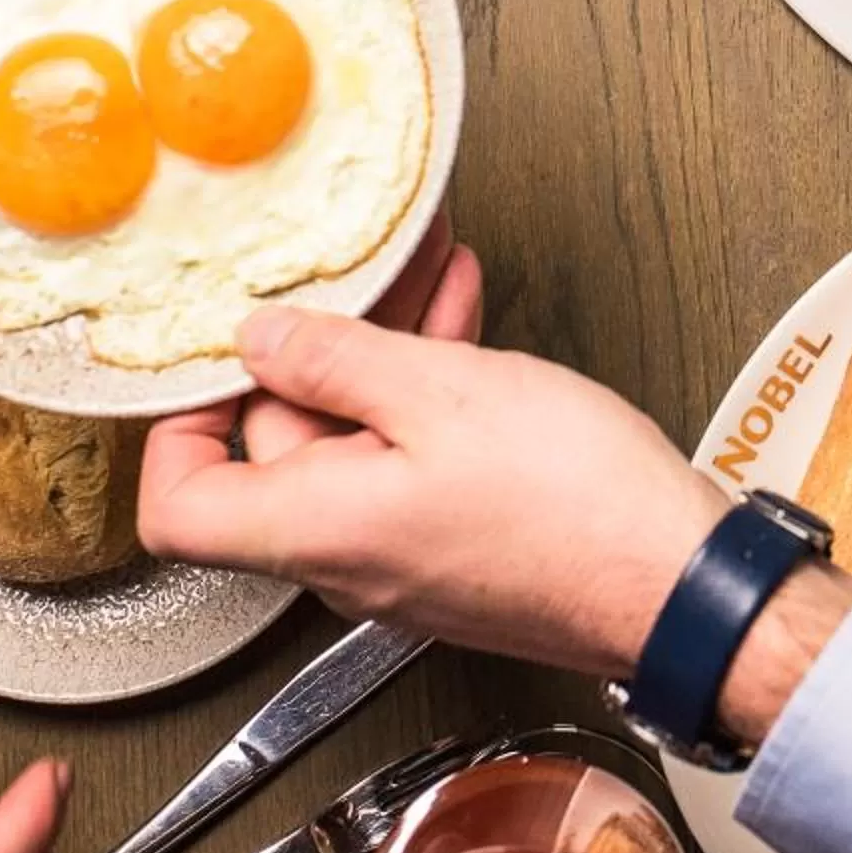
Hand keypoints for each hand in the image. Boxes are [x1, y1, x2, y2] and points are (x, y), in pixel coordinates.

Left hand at [138, 249, 725, 670]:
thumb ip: (334, 360)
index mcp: (314, 529)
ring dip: (385, 351)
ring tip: (426, 272)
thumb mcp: (442, 393)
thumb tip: (261, 338)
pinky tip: (464, 324)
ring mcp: (401, 555)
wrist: (675, 583)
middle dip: (315, 346)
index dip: (177, 426)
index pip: (175, 507)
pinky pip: (410, 458)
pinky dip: (428, 390)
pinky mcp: (456, 543)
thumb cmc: (573, 508)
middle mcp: (344, 558)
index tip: (215, 357)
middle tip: (354, 270)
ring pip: (356, 440)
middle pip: (275, 450)